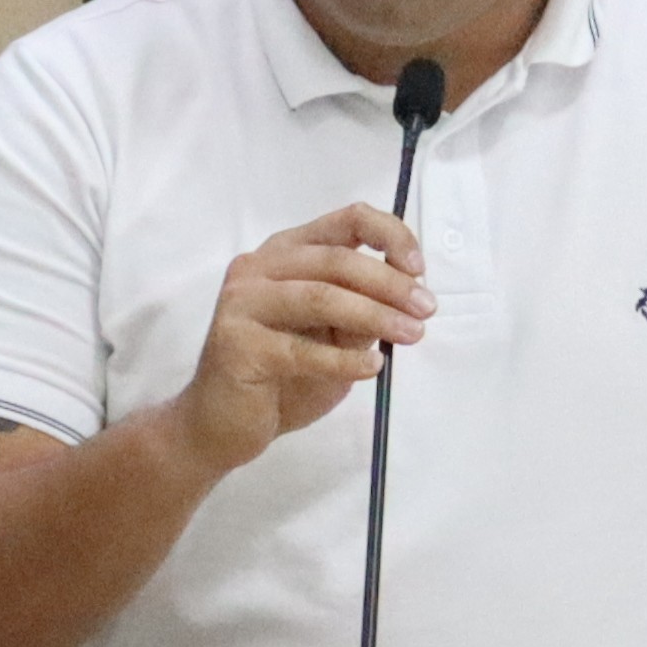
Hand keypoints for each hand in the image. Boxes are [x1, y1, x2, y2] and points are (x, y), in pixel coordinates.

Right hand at [173, 203, 431, 471]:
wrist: (221, 425)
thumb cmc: (281, 378)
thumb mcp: (333, 338)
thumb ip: (360, 312)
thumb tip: (408, 296)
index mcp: (285, 253)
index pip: (344, 221)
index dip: (388, 236)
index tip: (418, 267)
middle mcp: (258, 267)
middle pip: (335, 259)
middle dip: (389, 284)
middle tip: (426, 309)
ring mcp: (241, 303)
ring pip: (320, 297)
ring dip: (375, 315)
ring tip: (411, 335)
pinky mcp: (236, 344)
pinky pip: (301, 349)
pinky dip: (344, 360)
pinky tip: (372, 368)